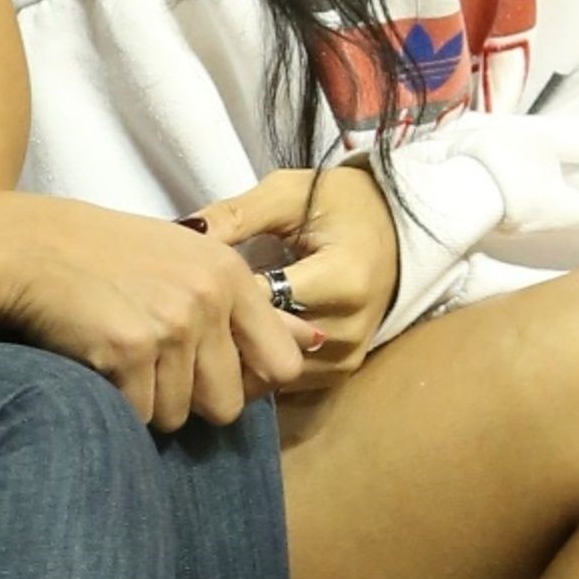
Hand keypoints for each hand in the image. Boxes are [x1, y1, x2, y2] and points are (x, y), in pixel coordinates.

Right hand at [0, 196, 321, 428]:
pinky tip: (97, 363)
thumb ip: (256, 308)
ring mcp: (171, 325)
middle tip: (152, 366)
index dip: (249, 383)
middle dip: (192, 401)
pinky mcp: (129, 351)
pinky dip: (116, 403)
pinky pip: (139, 414)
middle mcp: (209, 299)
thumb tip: (319, 341)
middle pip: (229, 404)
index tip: (211, 373)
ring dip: (148, 402)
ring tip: (119, 357)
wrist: (28, 248)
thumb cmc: (107, 257)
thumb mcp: (190, 262)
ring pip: (180, 415)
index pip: (283, 366)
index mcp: (232, 275)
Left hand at [194, 163, 399, 375]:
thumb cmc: (340, 205)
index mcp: (343, 278)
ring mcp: (348, 355)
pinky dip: (258, 368)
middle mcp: (349, 325)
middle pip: (267, 345)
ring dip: (238, 356)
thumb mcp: (289, 194)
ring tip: (206, 329)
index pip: (263, 300)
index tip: (187, 284)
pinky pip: (287, 384)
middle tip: (186, 313)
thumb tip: (184, 232)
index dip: (218, 294)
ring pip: (273, 374)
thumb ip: (237, 214)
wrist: (395, 233)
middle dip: (222, 331)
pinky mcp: (342, 372)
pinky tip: (236, 343)